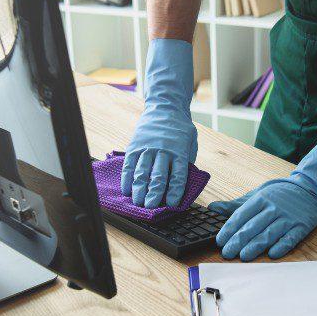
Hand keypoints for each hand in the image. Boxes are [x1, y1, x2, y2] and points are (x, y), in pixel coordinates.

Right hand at [121, 39, 197, 207]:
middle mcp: (163, 151)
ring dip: (139, 189)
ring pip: (142, 172)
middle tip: (150, 208)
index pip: (177, 175)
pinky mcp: (135, 146)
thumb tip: (182, 184)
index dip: (174, 191)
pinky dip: (127, 179)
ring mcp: (147, 148)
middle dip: (154, 194)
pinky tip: (126, 190)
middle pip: (158, 176)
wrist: (165, 107)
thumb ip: (186, 162)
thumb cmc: (180, 129)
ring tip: (137, 202)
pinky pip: (129, 165)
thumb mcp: (190, 143)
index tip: (171, 204)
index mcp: (179, 152)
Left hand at [208, 143, 316, 260]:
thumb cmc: (278, 195)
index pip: (241, 215)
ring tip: (244, 256)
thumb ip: (235, 205)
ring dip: (256, 246)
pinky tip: (273, 254)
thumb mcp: (256, 195)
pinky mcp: (301, 226)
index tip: (220, 241)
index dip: (229, 229)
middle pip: (253, 226)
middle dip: (238, 241)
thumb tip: (213, 208)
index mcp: (260, 200)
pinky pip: (290, 238)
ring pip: (269, 233)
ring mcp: (288, 218)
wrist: (309, 189)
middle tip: (227, 253)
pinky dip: (282, 246)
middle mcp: (273, 208)